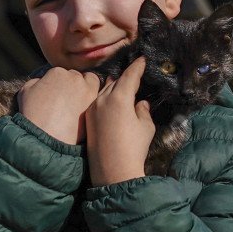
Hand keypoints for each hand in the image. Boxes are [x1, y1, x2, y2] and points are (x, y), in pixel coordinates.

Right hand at [16, 66, 100, 143]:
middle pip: (77, 76)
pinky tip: (85, 111)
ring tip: (80, 103)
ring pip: (92, 82)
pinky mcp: (95, 105)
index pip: (61, 73)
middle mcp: (74, 77)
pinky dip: (93, 102)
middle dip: (73, 85)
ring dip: (87, 88)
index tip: (58, 94)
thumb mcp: (25, 92)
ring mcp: (87, 90)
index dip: (59, 84)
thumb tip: (43, 82)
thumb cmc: (32, 116)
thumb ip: (36, 81)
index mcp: (57, 72)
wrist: (45, 138)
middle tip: (69, 99)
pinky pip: (98, 98)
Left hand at [85, 57, 156, 185]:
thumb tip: (140, 103)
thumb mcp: (145, 127)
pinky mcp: (86, 119)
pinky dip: (105, 97)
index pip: (130, 75)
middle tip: (134, 71)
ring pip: (104, 90)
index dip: (138, 67)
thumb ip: (143, 111)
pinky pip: (96, 101)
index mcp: (119, 97)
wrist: (112, 172)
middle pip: (116, 81)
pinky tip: (110, 100)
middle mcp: (103, 99)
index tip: (143, 59)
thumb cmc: (133, 148)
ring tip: (122, 84)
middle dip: (126, 76)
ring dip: (113, 86)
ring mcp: (92, 108)